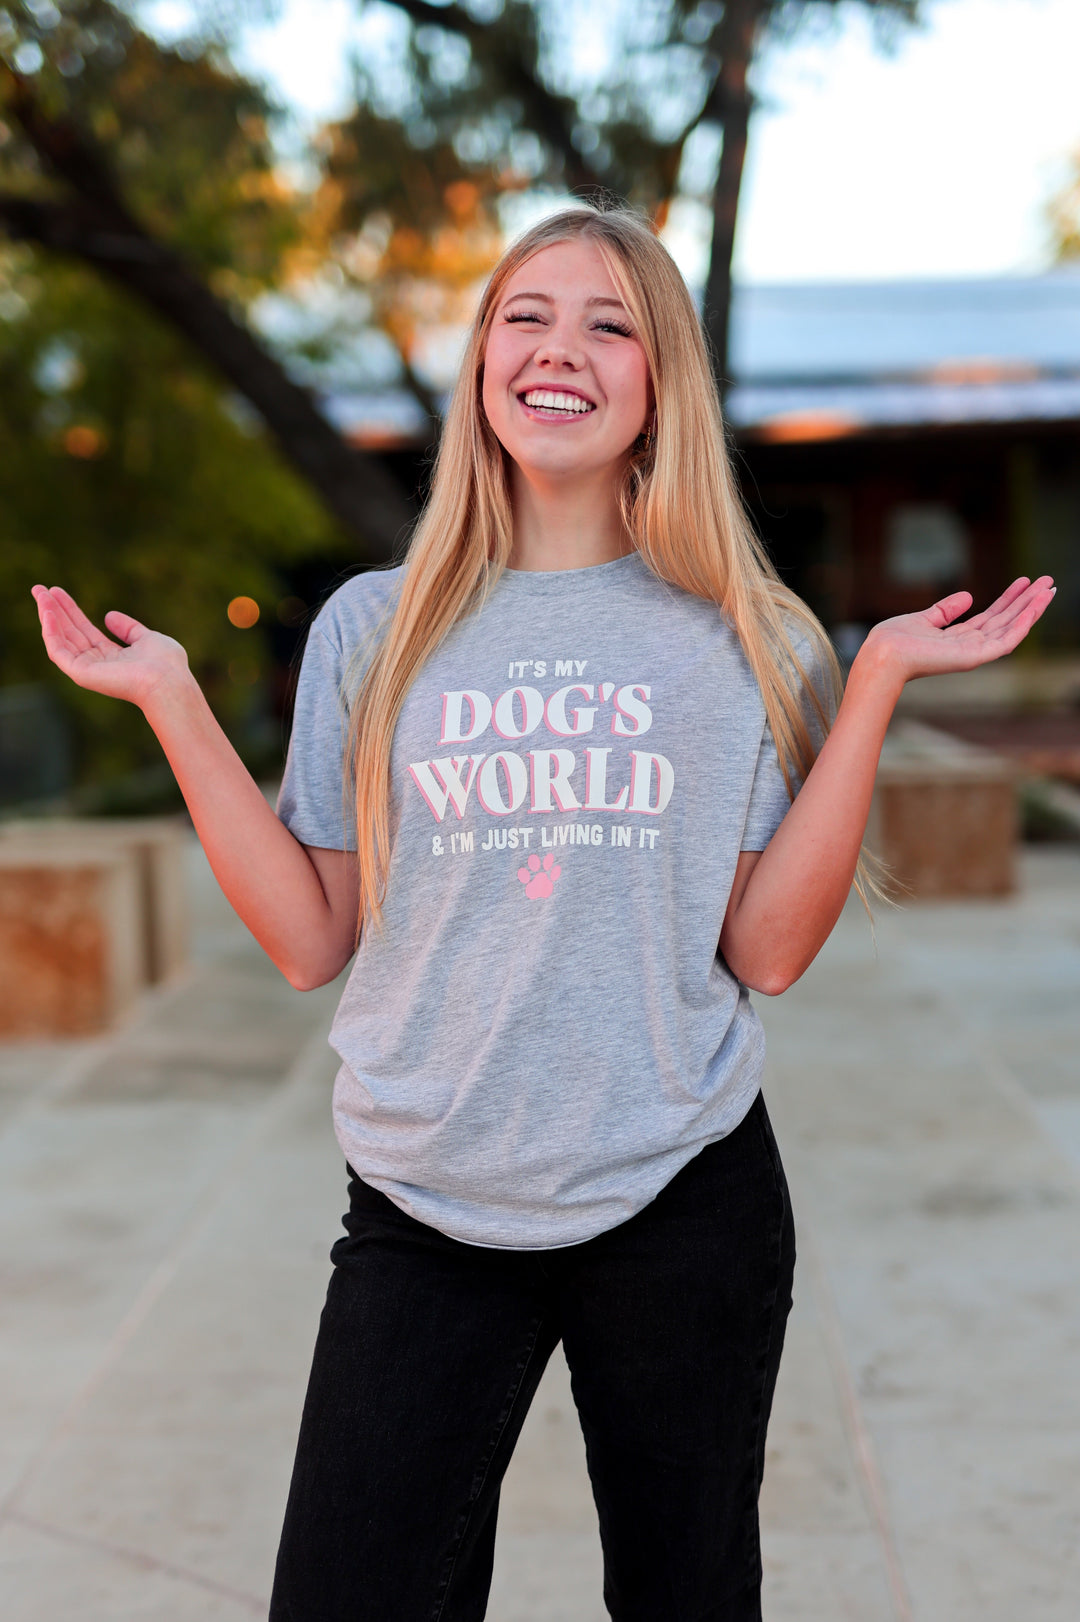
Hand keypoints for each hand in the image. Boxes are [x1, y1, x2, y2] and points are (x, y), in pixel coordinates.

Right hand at [32, 585, 191, 710]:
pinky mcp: (81, 674)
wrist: (167, 681)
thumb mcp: (147, 638)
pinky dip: (51, 632)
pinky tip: (48, 612)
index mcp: (113, 657)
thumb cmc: (165, 664)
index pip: (85, 630)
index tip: (57, 591)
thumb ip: (128, 628)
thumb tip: (109, 615)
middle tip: (38, 589)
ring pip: (60, 640)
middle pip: (69, 632)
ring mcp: (88, 670)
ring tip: (40, 594)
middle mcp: (97, 664)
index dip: (71, 610)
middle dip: (53, 611)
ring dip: (48, 616)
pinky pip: (58, 651)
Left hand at [856, 575, 1055, 688]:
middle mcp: (969, 646)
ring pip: (1011, 629)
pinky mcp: (973, 657)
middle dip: (1028, 601)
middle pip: (1006, 620)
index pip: (992, 616)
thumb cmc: (894, 640)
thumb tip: (969, 596)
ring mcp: (973, 653)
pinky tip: (1034, 609)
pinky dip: (1021, 626)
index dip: (1010, 599)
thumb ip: (946, 610)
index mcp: (958, 638)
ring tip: (1049, 590)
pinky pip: (1005, 642)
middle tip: (1049, 581)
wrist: (882, 654)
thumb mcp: (924, 618)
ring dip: (1031, 609)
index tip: (1025, 581)